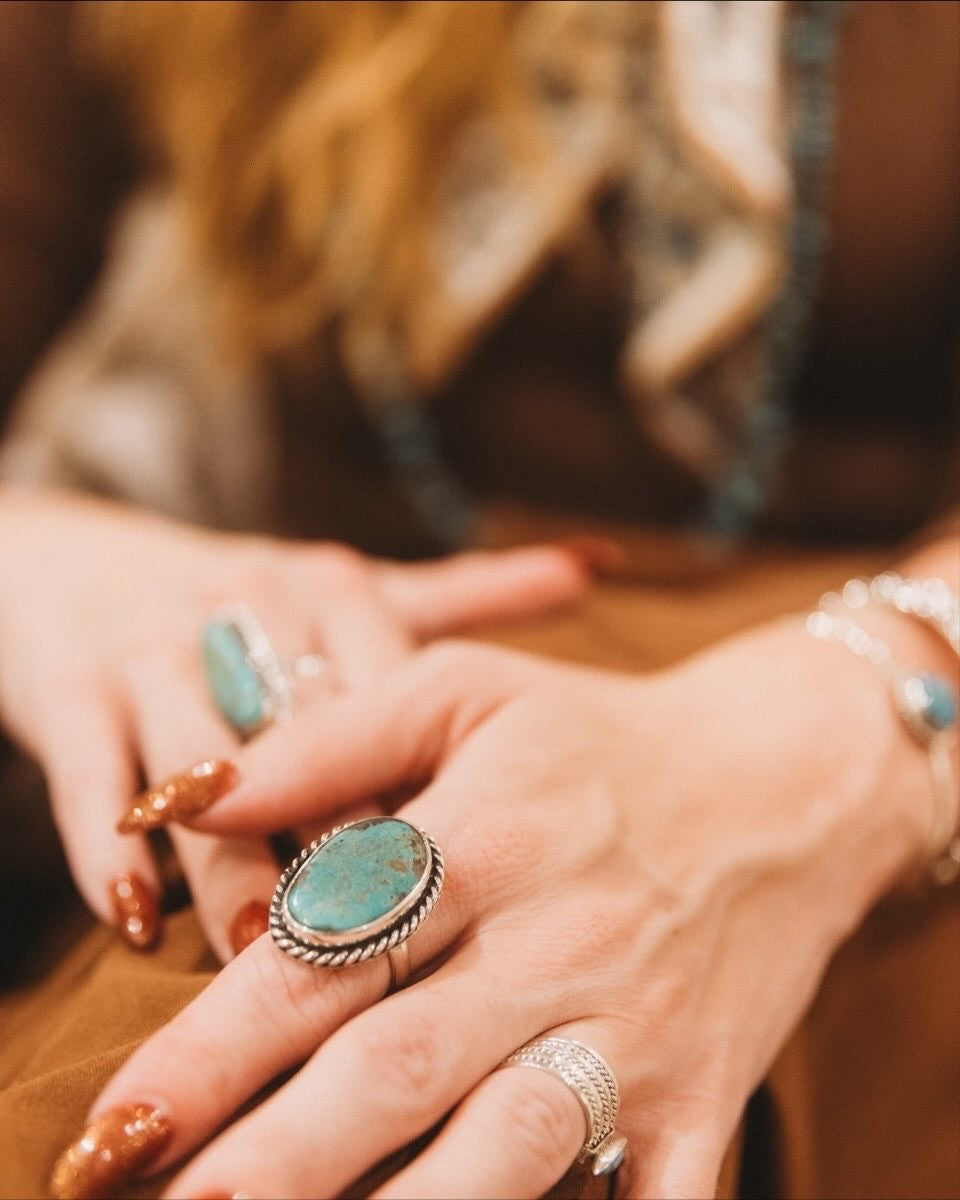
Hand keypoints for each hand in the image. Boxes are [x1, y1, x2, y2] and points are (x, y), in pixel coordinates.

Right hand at [0, 488, 592, 960]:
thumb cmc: (249, 595)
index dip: (426, 789)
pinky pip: (86, 775)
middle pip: (303, 739)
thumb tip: (595, 565)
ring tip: (260, 955)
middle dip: (335, 841)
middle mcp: (247, 611)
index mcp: (333, 591)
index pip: (393, 696)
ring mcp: (151, 649)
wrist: (82, 562)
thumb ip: (469, 590)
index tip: (477, 888)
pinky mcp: (65, 687)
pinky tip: (133, 922)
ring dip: (226, 860)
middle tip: (381, 951)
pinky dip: (106, 848)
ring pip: (200, 766)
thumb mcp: (356, 585)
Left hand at [68, 620, 929, 1197]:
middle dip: (271, 1164)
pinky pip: (650, 1197)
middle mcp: (555, 941)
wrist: (784, 781)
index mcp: (484, 837)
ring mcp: (637, 1026)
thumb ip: (326, 740)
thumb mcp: (465, 688)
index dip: (211, 1046)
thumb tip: (187, 795)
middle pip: (397, 1071)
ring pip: (506, 1150)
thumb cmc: (602, 734)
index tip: (116, 1121)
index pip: (327, 954)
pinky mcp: (703, 1090)